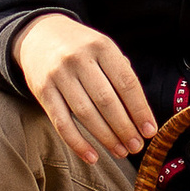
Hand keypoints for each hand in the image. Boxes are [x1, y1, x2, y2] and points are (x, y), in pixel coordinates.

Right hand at [18, 14, 154, 168]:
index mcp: (102, 46)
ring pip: (85, 113)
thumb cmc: (81, 48)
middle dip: (125, 128)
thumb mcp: (103, 48)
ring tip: (120, 151)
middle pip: (107, 101)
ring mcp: (59, 74)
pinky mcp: (42, 91)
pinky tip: (92, 156)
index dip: (140, 110)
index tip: (150, 131)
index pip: (126, 83)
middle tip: (137, 147)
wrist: (39, 34)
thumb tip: (141, 116)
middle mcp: (79, 58)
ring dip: (106, 138)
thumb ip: (121, 74)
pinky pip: (61, 122)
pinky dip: (78, 143)